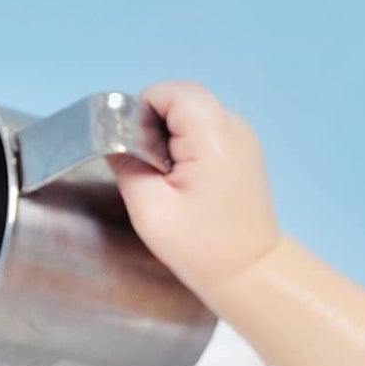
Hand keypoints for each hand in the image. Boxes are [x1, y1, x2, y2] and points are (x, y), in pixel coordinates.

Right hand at [109, 80, 281, 304]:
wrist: (250, 273)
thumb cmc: (201, 247)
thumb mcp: (150, 209)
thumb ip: (126, 164)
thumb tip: (114, 137)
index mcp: (212, 134)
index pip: (168, 92)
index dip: (143, 114)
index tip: (139, 153)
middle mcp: (233, 126)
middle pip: (182, 98)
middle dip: (156, 125)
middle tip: (152, 169)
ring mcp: (243, 138)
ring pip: (194, 113)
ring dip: (173, 137)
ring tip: (170, 179)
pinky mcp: (244, 152)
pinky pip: (208, 131)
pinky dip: (190, 146)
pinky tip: (189, 182)